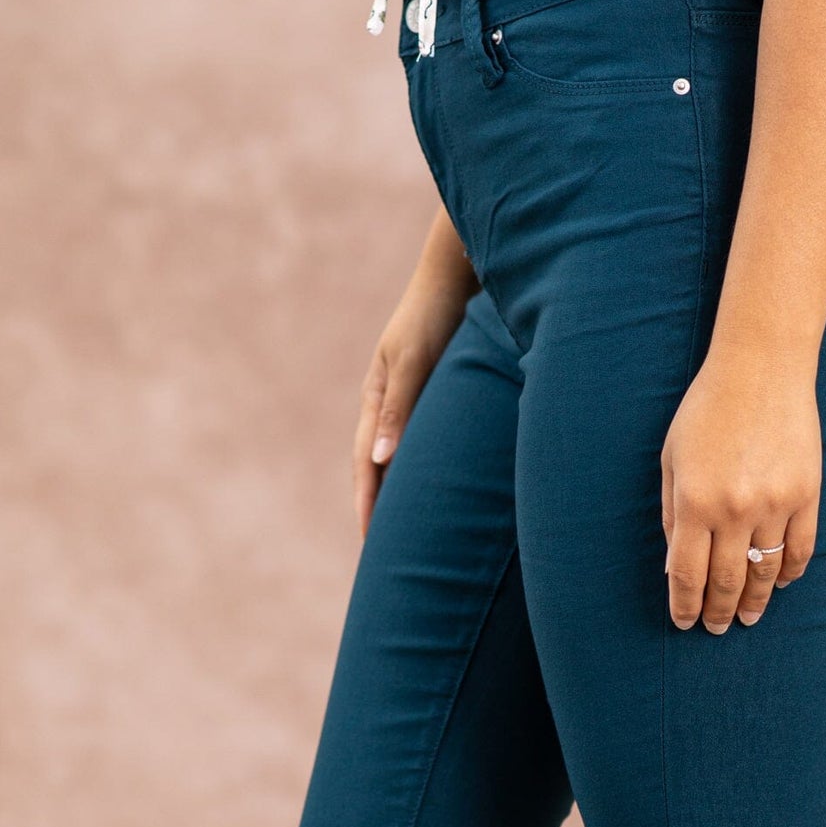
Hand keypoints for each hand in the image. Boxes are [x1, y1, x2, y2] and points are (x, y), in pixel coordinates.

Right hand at [353, 210, 475, 536]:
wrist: (460, 273)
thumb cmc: (437, 314)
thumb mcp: (414, 361)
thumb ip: (399, 409)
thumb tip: (378, 461)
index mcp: (376, 398)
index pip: (365, 465)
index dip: (368, 503)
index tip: (371, 542)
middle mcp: (390, 403)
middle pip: (377, 466)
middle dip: (379, 507)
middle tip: (384, 552)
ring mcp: (412, 399)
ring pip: (400, 456)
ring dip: (401, 491)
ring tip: (410, 531)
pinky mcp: (436, 395)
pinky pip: (425, 442)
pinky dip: (424, 469)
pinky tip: (438, 488)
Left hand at [661, 345, 820, 632]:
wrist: (762, 367)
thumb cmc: (707, 410)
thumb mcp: (672, 458)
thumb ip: (672, 513)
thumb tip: (676, 565)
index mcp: (695, 502)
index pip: (687, 575)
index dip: (685, 606)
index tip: (684, 623)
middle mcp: (735, 510)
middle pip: (726, 581)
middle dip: (718, 612)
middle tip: (717, 629)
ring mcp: (775, 505)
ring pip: (765, 572)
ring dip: (754, 601)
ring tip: (747, 617)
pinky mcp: (806, 494)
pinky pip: (801, 548)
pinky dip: (790, 573)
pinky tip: (780, 584)